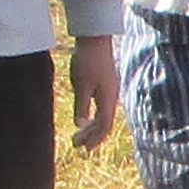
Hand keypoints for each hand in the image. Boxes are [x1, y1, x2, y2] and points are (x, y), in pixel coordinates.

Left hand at [68, 35, 118, 153]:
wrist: (95, 40)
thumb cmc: (88, 61)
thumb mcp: (81, 85)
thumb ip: (81, 105)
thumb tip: (80, 124)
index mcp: (108, 99)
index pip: (104, 126)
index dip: (95, 139)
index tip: (84, 148)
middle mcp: (111, 97)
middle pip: (104, 123)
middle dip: (91, 136)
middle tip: (76, 145)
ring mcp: (110, 91)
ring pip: (103, 115)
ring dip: (91, 127)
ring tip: (78, 135)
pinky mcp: (105, 85)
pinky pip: (101, 107)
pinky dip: (93, 116)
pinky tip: (84, 117)